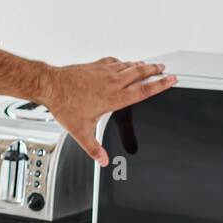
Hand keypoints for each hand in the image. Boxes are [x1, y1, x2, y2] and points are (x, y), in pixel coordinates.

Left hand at [40, 57, 176, 166]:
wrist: (50, 85)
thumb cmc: (65, 105)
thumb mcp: (80, 131)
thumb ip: (93, 148)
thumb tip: (102, 161)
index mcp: (114, 98)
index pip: (144, 90)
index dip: (160, 84)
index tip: (172, 79)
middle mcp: (112, 82)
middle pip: (140, 73)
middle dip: (154, 70)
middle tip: (164, 68)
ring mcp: (103, 72)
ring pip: (128, 65)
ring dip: (141, 65)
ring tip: (149, 65)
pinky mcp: (94, 66)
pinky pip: (114, 62)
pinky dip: (122, 62)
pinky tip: (122, 63)